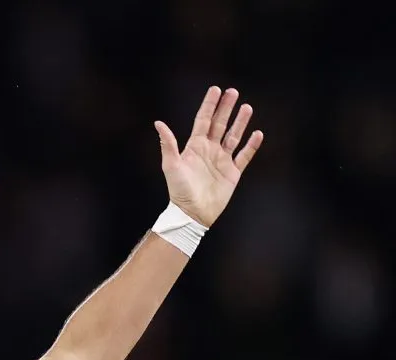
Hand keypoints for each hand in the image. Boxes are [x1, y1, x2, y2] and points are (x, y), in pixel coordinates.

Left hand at [155, 86, 263, 226]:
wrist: (192, 213)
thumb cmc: (179, 190)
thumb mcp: (171, 165)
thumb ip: (168, 144)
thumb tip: (158, 123)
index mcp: (195, 146)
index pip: (203, 120)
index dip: (209, 105)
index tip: (216, 90)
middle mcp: (209, 150)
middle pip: (219, 124)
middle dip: (226, 108)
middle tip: (233, 92)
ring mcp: (222, 160)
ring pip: (233, 136)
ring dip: (240, 122)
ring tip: (247, 107)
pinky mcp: (232, 172)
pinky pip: (244, 156)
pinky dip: (251, 145)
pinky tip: (257, 134)